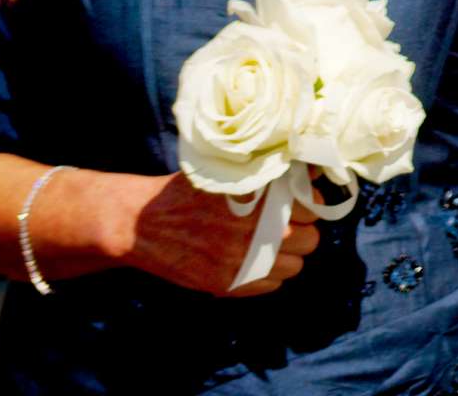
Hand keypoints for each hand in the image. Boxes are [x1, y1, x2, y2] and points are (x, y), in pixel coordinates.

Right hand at [122, 172, 320, 296]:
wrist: (143, 223)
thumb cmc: (189, 192)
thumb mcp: (230, 173)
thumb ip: (273, 173)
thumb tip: (314, 171)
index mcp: (261, 198)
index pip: (312, 207)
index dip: (306, 206)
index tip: (297, 205)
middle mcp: (256, 230)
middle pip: (310, 240)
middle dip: (301, 232)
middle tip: (285, 226)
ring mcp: (242, 260)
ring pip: (294, 267)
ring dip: (287, 256)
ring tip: (269, 245)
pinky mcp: (226, 284)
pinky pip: (271, 286)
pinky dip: (268, 276)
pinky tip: (253, 261)